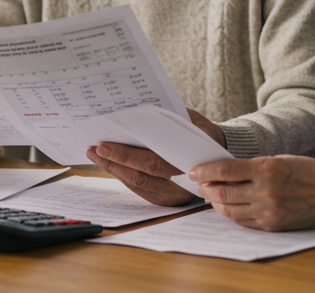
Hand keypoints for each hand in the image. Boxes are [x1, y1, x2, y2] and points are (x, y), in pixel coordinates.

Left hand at [86, 108, 223, 206]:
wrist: (220, 153)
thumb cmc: (202, 132)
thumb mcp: (192, 120)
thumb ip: (170, 120)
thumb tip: (135, 114)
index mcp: (191, 163)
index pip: (153, 162)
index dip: (126, 155)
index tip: (104, 145)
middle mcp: (183, 186)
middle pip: (141, 177)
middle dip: (114, 162)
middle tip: (94, 149)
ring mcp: (175, 196)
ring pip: (138, 186)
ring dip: (114, 170)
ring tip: (96, 155)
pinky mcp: (167, 200)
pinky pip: (141, 190)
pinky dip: (123, 176)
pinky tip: (110, 164)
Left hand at [188, 155, 314, 231]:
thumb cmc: (306, 172)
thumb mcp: (278, 160)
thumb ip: (252, 167)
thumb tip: (223, 172)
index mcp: (267, 169)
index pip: (225, 171)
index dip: (205, 171)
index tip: (193, 171)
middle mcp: (266, 192)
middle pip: (223, 193)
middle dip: (206, 188)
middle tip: (198, 184)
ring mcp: (269, 211)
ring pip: (230, 210)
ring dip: (216, 203)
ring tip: (211, 195)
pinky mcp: (272, 226)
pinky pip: (243, 222)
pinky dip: (231, 214)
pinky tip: (227, 206)